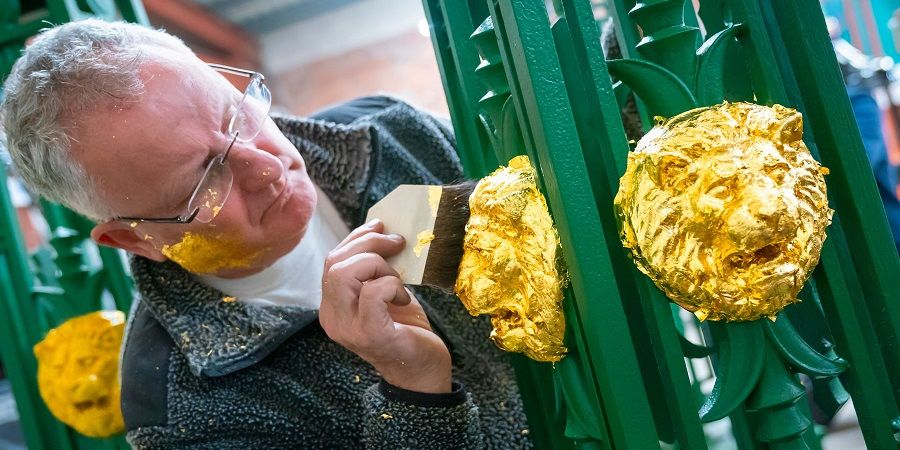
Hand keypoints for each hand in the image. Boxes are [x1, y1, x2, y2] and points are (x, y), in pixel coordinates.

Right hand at [320, 219, 451, 392]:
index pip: (332, 261)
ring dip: (378, 265)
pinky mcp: (370, 334)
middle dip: (368, 243)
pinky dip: (390, 285)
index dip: (356, 238)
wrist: (422, 370)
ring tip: (396, 278)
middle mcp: (332, 318)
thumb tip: (381, 228)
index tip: (382, 227)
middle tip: (397, 243)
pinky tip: (402, 296)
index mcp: (332, 306)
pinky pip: (371, 293)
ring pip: (344, 274)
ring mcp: (347, 328)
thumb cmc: (406, 328)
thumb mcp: (384, 291)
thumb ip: (374, 267)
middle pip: (334, 263)